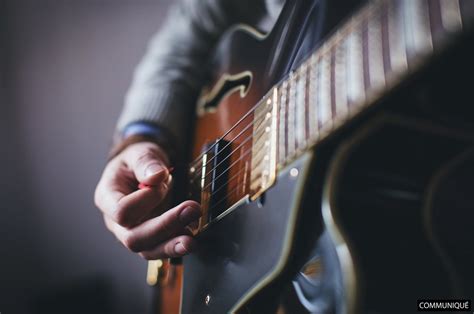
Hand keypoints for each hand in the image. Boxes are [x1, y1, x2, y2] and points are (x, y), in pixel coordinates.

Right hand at [94, 141, 200, 258]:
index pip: (122, 211)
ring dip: (171, 247)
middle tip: (192, 210)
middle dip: (165, 227)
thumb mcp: (139, 152)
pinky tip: (192, 239)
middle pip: (134, 238)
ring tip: (192, 241)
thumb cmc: (136, 162)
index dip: (146, 201)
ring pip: (147, 251)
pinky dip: (176, 246)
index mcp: (107, 198)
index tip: (162, 183)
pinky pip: (160, 249)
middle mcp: (115, 222)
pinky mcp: (150, 238)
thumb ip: (146, 162)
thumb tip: (156, 176)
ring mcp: (133, 232)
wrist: (141, 169)